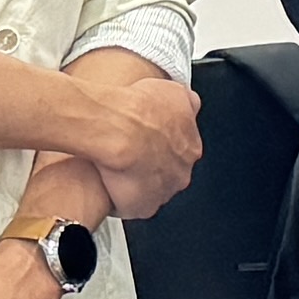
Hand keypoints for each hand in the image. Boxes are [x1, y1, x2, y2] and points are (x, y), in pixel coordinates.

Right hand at [65, 56, 204, 214]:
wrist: (117, 129)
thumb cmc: (139, 109)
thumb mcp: (172, 91)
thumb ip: (185, 101)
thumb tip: (188, 103)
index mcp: (190, 148)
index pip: (180, 151)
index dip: (161, 144)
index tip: (146, 138)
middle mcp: (180, 174)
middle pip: (167, 173)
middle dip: (152, 165)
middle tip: (131, 153)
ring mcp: (162, 194)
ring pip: (149, 190)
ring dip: (136, 181)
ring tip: (115, 167)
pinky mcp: (141, 207)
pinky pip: (130, 205)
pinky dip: (120, 197)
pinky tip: (108, 183)